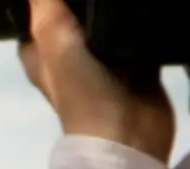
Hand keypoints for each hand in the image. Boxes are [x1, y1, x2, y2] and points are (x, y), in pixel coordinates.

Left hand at [22, 0, 174, 158]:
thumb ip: (46, 5)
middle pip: (79, 9)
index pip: (42, 7)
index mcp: (41, 48)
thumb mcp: (53, 39)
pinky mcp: (138, 59)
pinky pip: (143, 26)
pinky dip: (148, 13)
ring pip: (113, 15)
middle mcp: (69, 50)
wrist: (127, 135)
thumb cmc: (82, 90)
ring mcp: (106, 55)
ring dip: (122, 2)